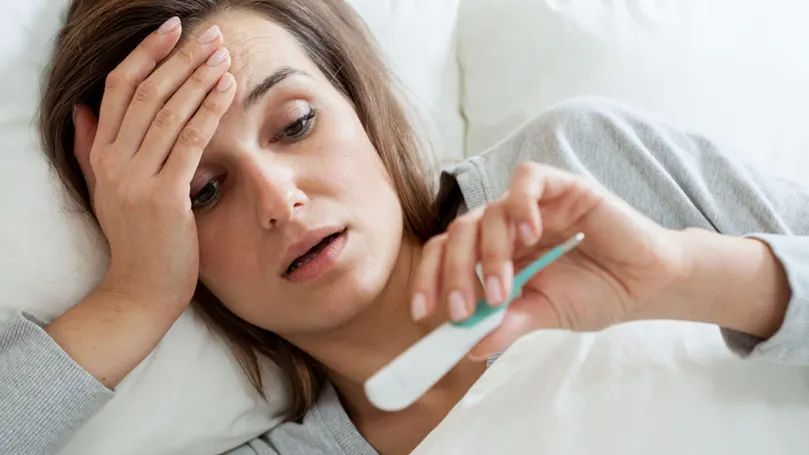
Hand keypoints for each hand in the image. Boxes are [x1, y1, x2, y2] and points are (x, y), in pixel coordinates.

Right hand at [72, 17, 235, 309]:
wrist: (141, 289)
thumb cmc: (135, 239)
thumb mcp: (105, 189)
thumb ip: (91, 148)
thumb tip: (82, 110)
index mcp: (101, 153)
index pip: (119, 89)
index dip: (146, 54)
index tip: (171, 30)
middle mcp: (114, 161)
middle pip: (146, 92)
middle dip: (181, 58)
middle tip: (211, 35)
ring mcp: (136, 179)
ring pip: (168, 112)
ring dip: (199, 78)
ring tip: (223, 54)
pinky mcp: (164, 197)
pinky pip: (189, 142)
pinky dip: (209, 111)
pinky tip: (228, 90)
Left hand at [411, 162, 687, 358]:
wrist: (648, 284)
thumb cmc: (596, 294)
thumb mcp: (545, 314)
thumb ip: (509, 324)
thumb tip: (470, 347)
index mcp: (494, 254)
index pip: (447, 255)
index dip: (429, 278)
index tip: (423, 313)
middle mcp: (506, 226)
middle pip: (461, 232)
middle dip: (455, 273)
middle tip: (463, 310)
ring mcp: (533, 205)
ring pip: (489, 211)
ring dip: (490, 254)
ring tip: (505, 290)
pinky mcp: (563, 186)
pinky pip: (528, 180)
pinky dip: (521, 204)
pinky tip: (531, 235)